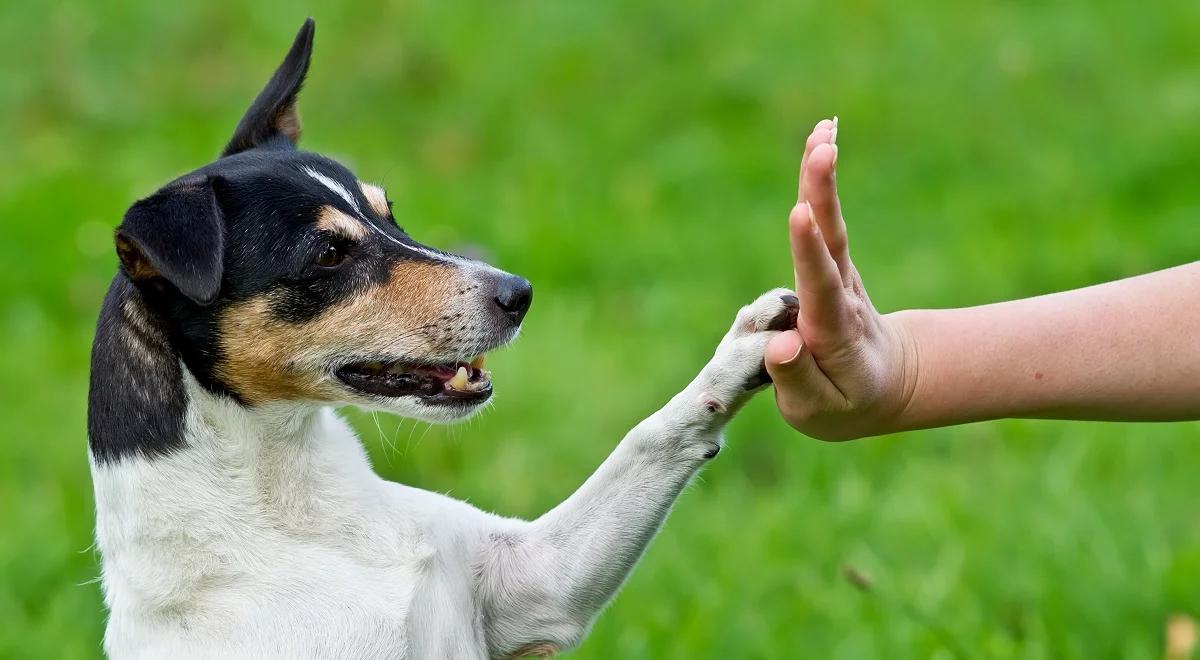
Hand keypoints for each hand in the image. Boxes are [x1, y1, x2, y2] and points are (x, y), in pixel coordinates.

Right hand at [764, 119, 917, 440]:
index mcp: (833, 332)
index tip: (800, 215)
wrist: (885, 385)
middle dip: (823, 195)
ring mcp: (839, 275)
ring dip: (822, 177)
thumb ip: (798, 379)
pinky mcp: (832, 263)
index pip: (820, 287)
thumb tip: (782, 344)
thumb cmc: (844, 403)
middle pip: (832, 241)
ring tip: (822, 131)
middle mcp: (840, 295)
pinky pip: (824, 218)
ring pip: (830, 222)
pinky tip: (819, 138)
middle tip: (822, 150)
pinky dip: (819, 180)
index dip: (808, 252)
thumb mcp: (819, 411)